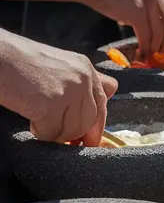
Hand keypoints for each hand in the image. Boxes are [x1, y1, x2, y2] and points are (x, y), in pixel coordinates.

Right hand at [0, 31, 117, 145]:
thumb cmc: (21, 62)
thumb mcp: (59, 65)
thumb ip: (80, 82)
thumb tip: (98, 104)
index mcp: (85, 67)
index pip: (103, 100)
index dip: (96, 124)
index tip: (89, 140)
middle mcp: (82, 78)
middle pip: (90, 120)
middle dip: (74, 133)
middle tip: (56, 133)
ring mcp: (69, 91)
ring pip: (72, 130)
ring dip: (55, 133)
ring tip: (39, 120)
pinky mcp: (51, 106)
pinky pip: (52, 133)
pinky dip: (40, 132)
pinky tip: (31, 119)